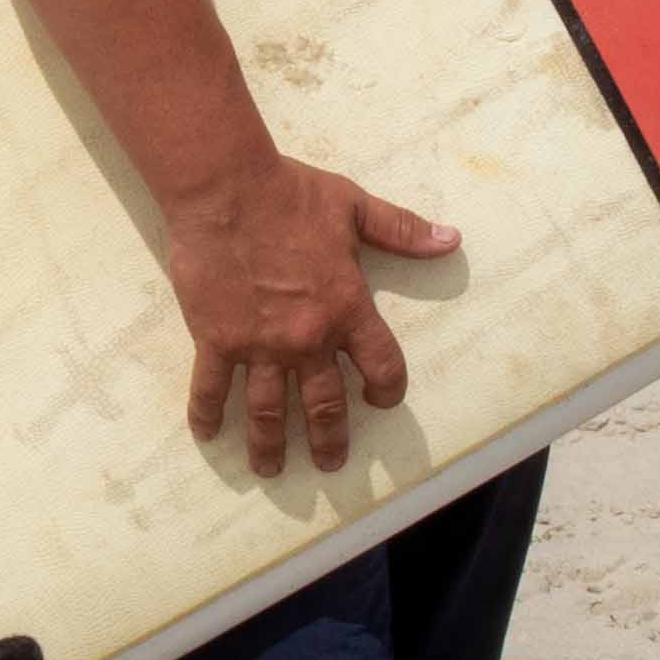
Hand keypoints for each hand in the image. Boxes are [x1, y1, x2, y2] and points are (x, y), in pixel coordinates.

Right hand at [168, 152, 455, 473]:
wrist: (226, 189)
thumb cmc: (291, 195)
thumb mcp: (354, 208)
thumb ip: (403, 231)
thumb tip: (451, 239)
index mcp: (346, 309)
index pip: (381, 366)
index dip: (387, 390)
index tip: (380, 401)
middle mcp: (306, 339)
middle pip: (324, 405)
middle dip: (329, 439)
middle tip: (329, 463)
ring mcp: (258, 345)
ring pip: (267, 411)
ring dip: (270, 444)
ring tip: (271, 470)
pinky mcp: (215, 340)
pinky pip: (210, 387)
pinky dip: (207, 415)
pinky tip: (208, 436)